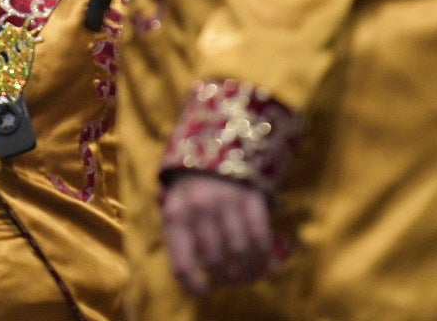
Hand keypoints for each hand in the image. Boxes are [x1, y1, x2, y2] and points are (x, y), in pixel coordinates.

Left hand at [161, 171, 283, 294]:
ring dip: (246, 271)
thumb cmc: (189, 186)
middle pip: (215, 261)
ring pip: (239, 252)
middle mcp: (200, 209)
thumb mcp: (174, 207)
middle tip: (229, 280)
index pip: (183, 265)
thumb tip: (193, 275)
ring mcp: (227, 202)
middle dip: (224, 278)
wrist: (212, 144)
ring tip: (246, 276)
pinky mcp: (251, 197)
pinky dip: (263, 254)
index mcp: (176, 215)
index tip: (205, 291)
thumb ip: (179, 237)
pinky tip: (261, 261)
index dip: (194, 285)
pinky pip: (260, 236)